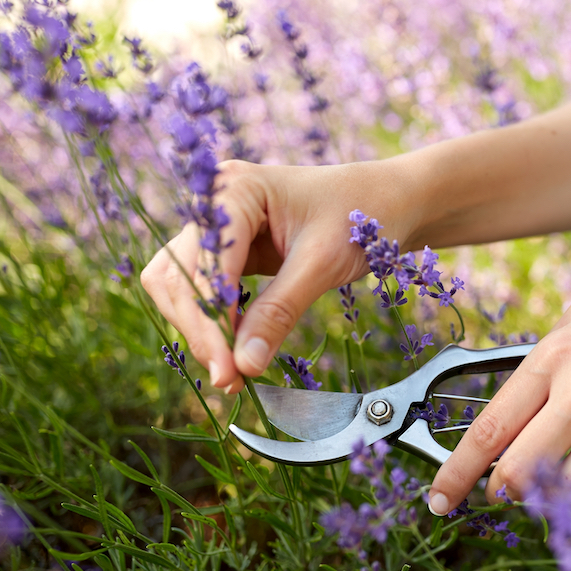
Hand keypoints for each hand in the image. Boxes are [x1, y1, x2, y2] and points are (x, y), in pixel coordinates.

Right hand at [140, 159, 416, 393]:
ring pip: (183, 288)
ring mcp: (219, 227)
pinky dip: (217, 324)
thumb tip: (243, 366)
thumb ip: (279, 312)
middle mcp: (215, 203)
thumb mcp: (323, 264)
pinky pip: (207, 292)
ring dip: (202, 331)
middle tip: (229, 380)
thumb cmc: (363, 217)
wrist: (391, 202)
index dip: (210, 320)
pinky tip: (238, 353)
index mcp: (235, 189)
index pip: (203, 264)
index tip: (227, 370)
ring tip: (234, 374)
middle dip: (201, 331)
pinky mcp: (231, 251)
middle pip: (179, 277)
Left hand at [427, 265, 570, 525]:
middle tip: (511, 491)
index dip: (455, 472)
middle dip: (505, 492)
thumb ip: (546, 352)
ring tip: (566, 489)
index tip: (439, 500)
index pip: (489, 428)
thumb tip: (512, 396)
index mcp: (556, 357)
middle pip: (517, 472)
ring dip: (557, 505)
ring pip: (564, 496)